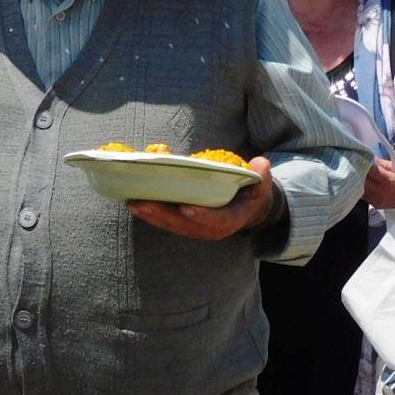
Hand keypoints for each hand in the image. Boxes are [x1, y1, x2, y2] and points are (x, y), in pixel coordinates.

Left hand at [129, 156, 276, 240]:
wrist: (249, 210)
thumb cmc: (253, 194)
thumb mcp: (262, 186)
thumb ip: (261, 176)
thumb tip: (260, 164)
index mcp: (231, 220)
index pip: (216, 221)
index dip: (202, 216)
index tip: (186, 208)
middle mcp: (211, 230)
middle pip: (184, 225)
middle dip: (162, 215)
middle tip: (142, 202)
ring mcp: (196, 230)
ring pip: (171, 225)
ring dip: (151, 216)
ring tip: (133, 203)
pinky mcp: (186, 226)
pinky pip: (167, 222)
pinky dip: (151, 215)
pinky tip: (135, 204)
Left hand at [363, 158, 394, 209]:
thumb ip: (385, 164)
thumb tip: (372, 158)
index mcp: (391, 182)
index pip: (371, 172)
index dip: (365, 164)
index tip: (362, 158)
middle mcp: (383, 193)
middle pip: (363, 181)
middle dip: (360, 171)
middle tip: (359, 164)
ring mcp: (379, 201)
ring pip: (361, 189)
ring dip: (360, 180)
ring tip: (361, 173)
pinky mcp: (376, 205)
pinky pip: (364, 196)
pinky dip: (362, 188)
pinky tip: (366, 182)